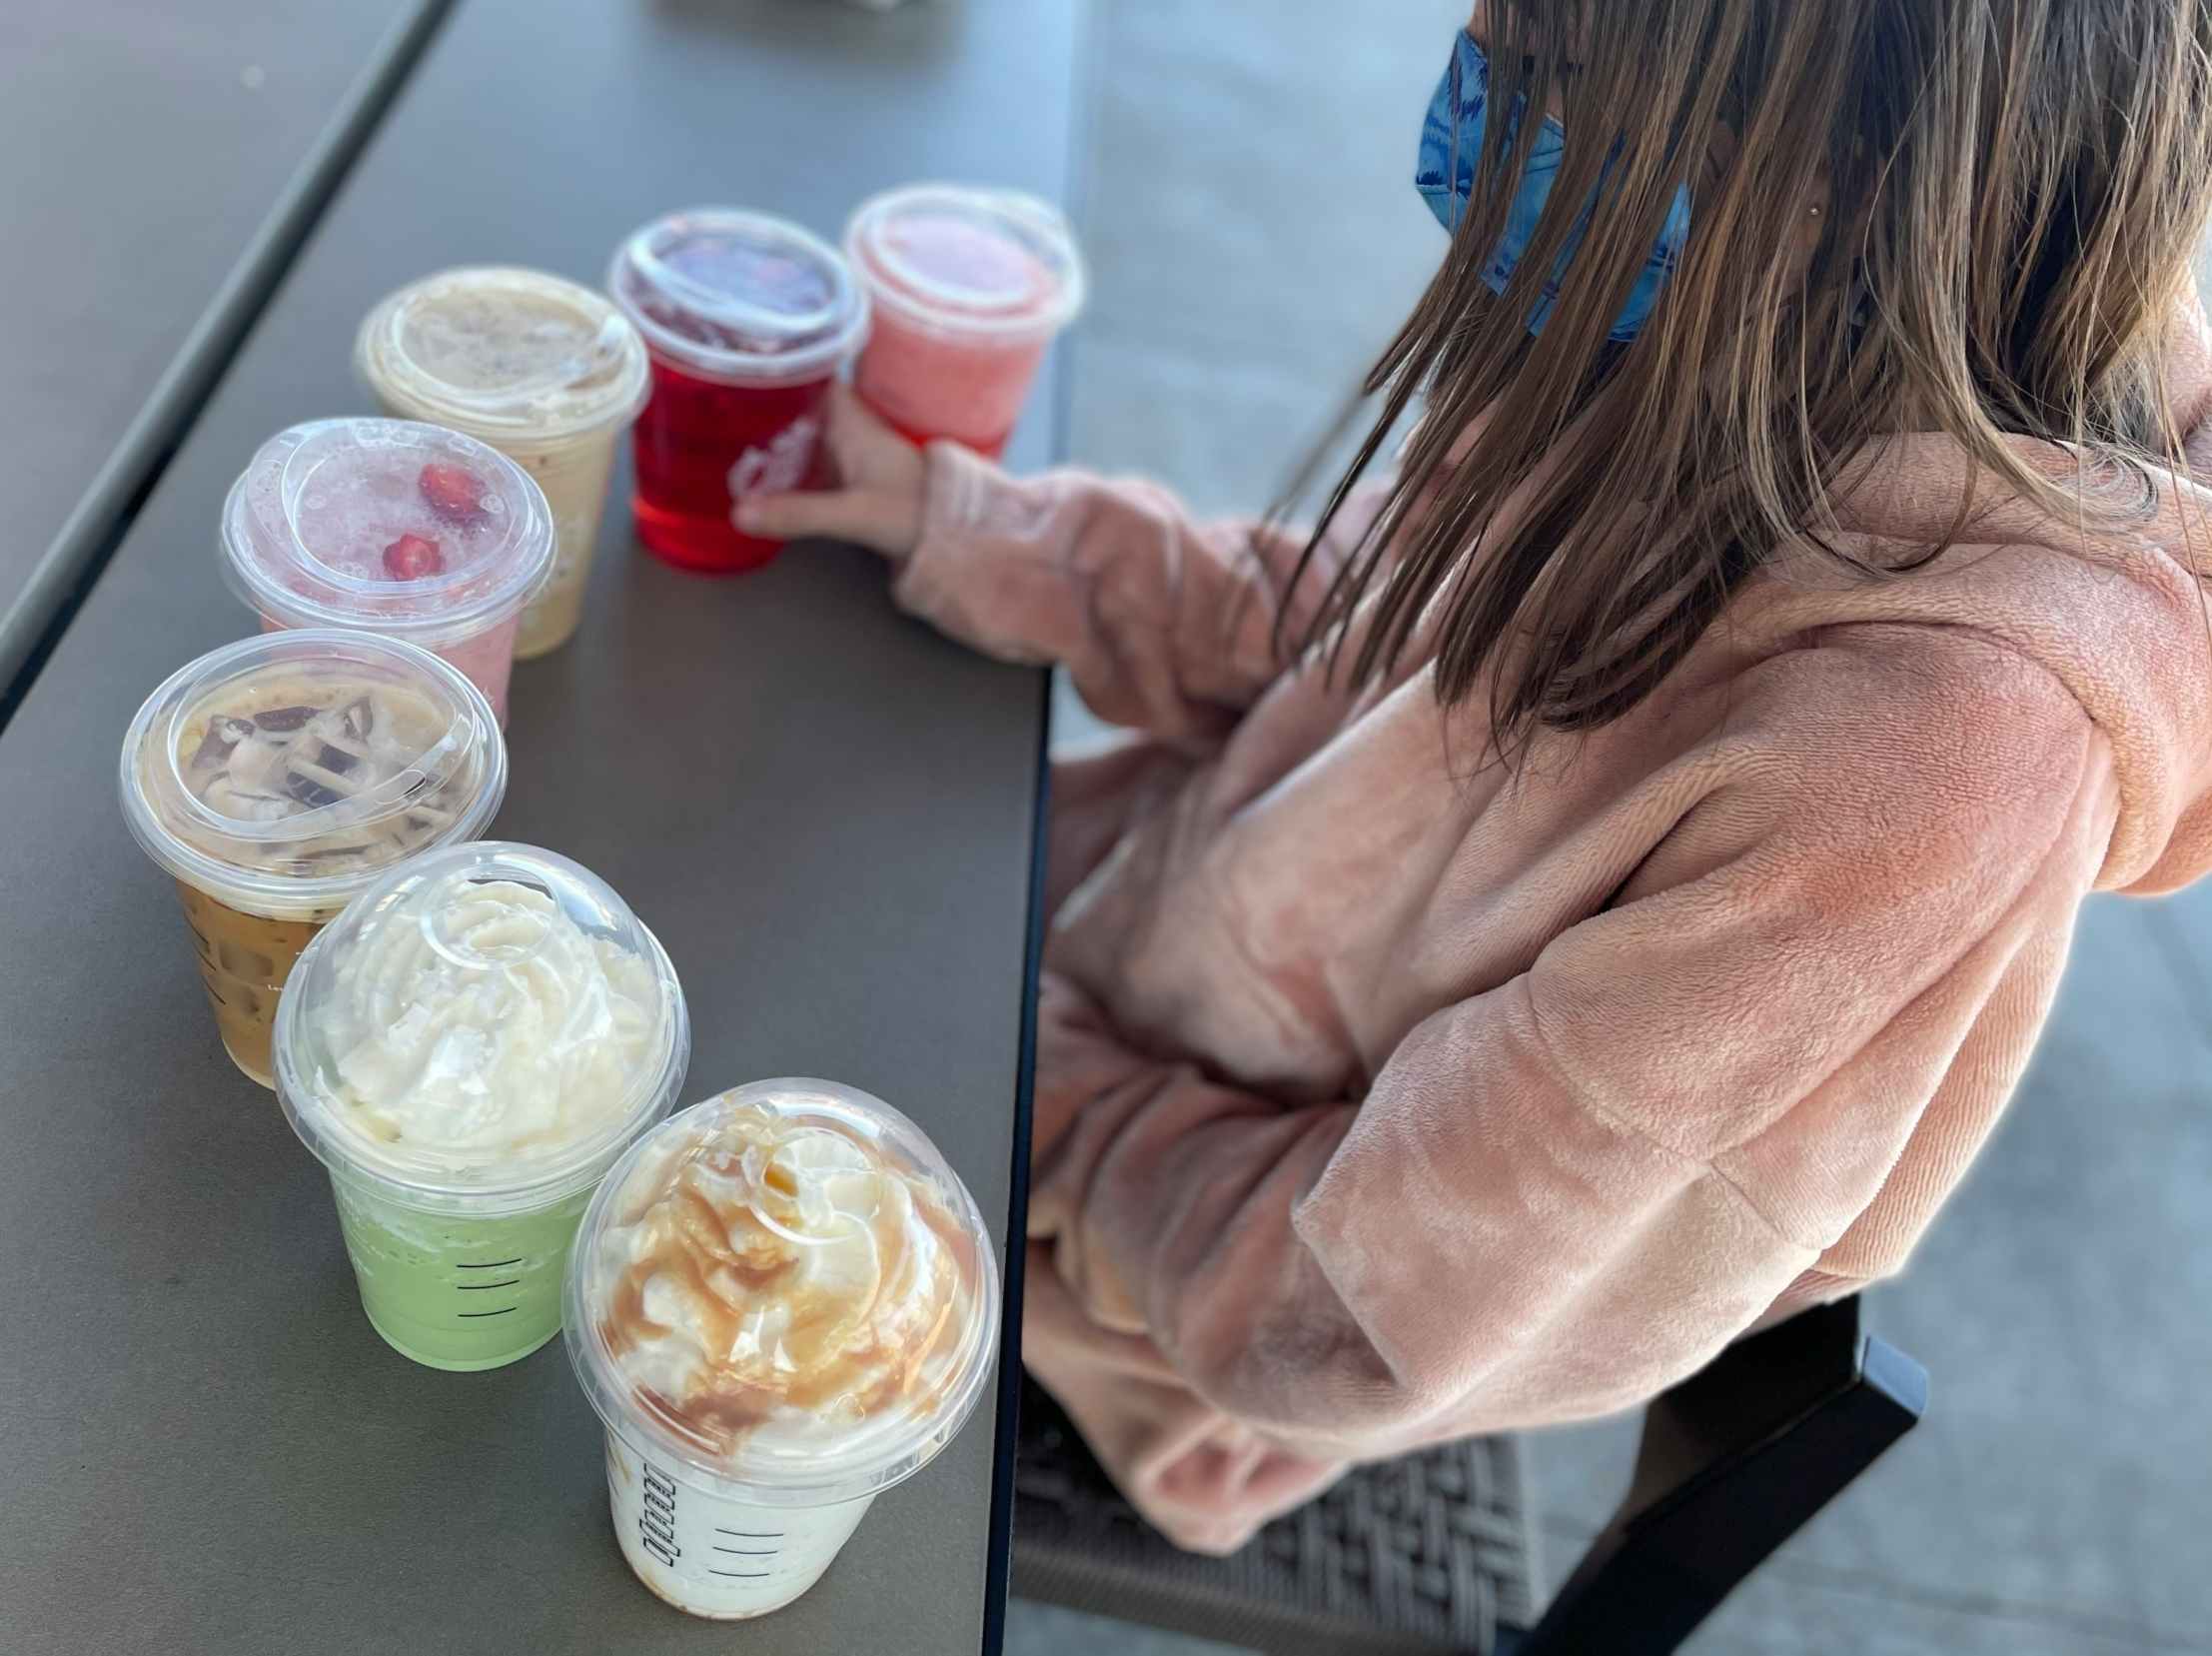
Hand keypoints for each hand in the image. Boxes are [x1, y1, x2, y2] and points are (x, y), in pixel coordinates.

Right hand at [733, 383, 926, 558]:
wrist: (955, 534)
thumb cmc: (914, 512)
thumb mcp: (853, 515)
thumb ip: (799, 514)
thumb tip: (738, 513)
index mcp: (850, 419)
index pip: (808, 374)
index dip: (775, 367)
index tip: (736, 369)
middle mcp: (848, 427)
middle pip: (796, 403)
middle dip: (760, 407)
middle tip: (714, 410)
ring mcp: (849, 451)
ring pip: (800, 432)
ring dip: (768, 437)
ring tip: (720, 439)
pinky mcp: (850, 476)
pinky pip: (808, 459)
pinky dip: (784, 464)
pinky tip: (757, 475)